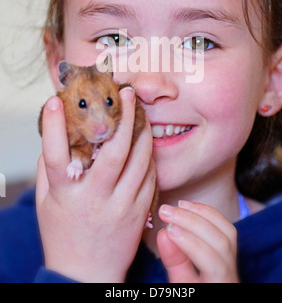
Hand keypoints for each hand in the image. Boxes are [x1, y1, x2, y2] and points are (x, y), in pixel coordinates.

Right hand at [36, 88, 155, 282]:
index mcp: (64, 195)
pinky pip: (150, 176)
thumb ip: (50, 170)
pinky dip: (150, 156)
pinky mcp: (139, 212)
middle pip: (113, 152)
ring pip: (139, 160)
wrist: (87, 274)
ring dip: (142, 132)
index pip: (55, 156)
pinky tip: (146, 142)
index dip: (55, 126)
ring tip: (140, 113)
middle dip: (122, 117)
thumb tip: (56, 135)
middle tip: (126, 92)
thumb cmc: (63, 233)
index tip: (56, 100)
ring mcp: (120, 206)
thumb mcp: (46, 202)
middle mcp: (93, 198)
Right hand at [157, 201, 238, 282]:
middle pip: (222, 242)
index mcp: (221, 286)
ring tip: (177, 206)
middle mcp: (233, 273)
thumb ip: (174, 264)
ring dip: (201, 213)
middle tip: (165, 212)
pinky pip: (226, 227)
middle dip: (192, 222)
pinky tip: (190, 207)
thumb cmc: (191, 293)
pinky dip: (208, 213)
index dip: (192, 244)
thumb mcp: (180, 287)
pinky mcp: (231, 249)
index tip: (167, 230)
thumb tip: (163, 233)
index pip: (214, 265)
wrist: (210, 288)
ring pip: (227, 231)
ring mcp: (235, 260)